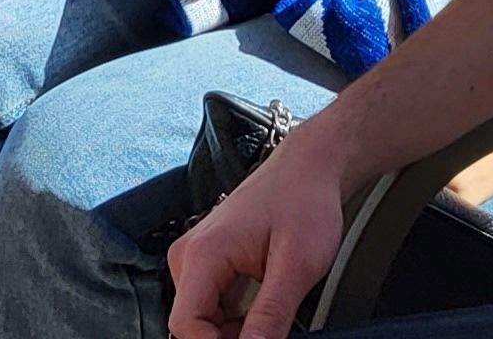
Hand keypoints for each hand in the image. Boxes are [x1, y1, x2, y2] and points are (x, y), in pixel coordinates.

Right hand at [162, 134, 351, 338]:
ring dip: (234, 330)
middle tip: (273, 333)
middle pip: (192, 323)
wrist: (307, 169)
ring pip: (201, 316)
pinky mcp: (207, 260)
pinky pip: (210, 303)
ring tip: (273, 313)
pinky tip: (264, 304)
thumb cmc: (303, 202)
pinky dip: (236, 316)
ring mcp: (196, 256)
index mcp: (203, 254)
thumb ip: (271, 314)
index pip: (185, 324)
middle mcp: (189, 255)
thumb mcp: (297, 266)